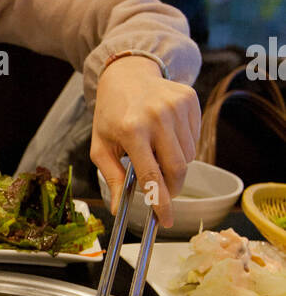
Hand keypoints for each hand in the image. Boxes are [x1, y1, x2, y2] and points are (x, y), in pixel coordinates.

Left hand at [90, 58, 200, 227]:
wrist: (127, 74)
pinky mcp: (190, 100)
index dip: (161, 203)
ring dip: (175, 164)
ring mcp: (176, 107)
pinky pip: (194, 138)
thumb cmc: (111, 114)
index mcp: (131, 130)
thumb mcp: (101, 146)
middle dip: (172, 188)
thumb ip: (111, 177)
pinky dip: (183, 146)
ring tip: (156, 151)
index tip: (165, 221)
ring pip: (188, 156)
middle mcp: (157, 117)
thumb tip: (117, 208)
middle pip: (177, 170)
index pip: (151, 176)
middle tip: (163, 191)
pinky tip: (166, 134)